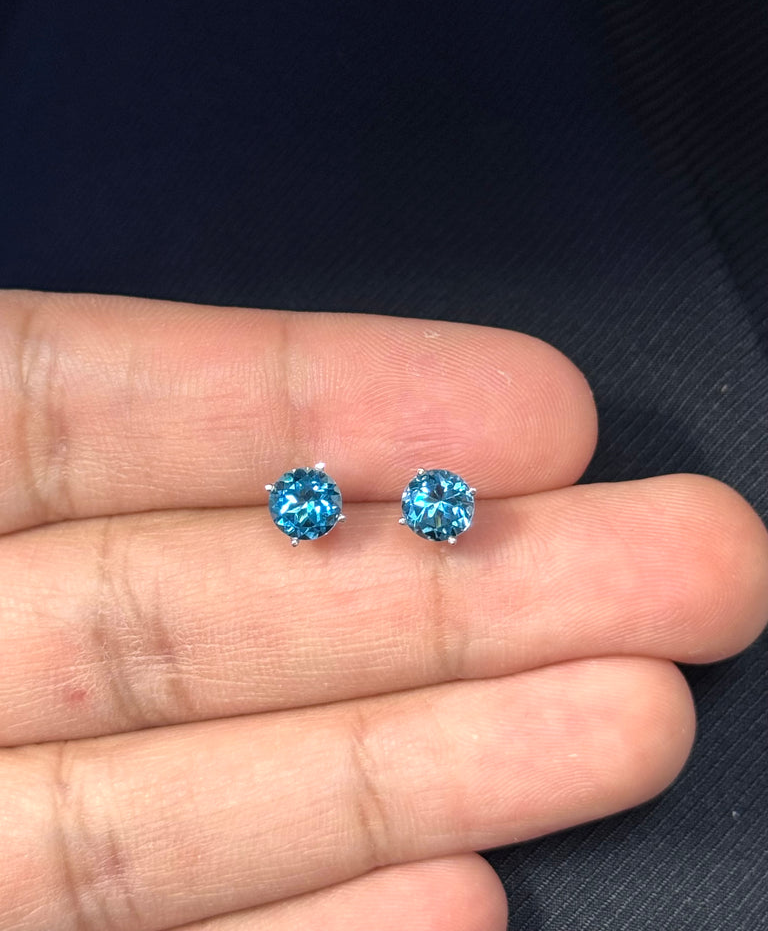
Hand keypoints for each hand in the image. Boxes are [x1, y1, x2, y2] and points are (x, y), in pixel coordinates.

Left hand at [1, 292, 765, 930]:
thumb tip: (264, 410)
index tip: (522, 408)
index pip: (104, 420)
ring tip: (632, 717)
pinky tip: (458, 890)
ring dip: (428, 764)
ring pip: (201, 791)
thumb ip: (28, 396)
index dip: (312, 406)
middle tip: (675, 554)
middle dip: (445, 585)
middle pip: (205, 610)